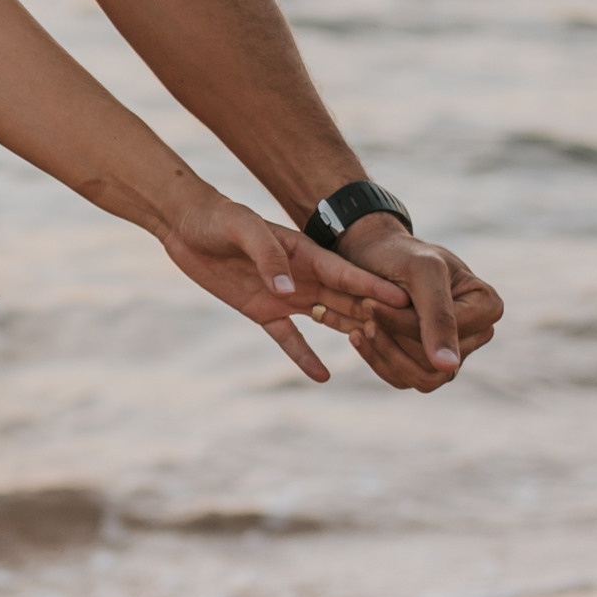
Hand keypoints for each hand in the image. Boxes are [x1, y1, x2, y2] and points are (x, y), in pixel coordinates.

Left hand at [154, 190, 413, 382]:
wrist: (187, 226)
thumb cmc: (220, 219)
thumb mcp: (242, 228)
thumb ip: (268, 257)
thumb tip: (289, 291)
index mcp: (305, 252)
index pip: (347, 273)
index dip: (375, 288)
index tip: (407, 301)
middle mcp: (304, 276)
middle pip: (347, 300)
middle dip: (376, 317)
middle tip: (409, 339)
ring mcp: (286, 295)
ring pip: (328, 319)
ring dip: (352, 336)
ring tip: (381, 358)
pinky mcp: (263, 311)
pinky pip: (289, 338)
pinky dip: (304, 356)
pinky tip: (323, 377)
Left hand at [331, 218, 501, 390]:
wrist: (376, 255)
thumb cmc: (401, 255)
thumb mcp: (422, 274)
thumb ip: (438, 317)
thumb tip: (448, 367)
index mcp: (487, 306)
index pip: (447, 333)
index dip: (405, 323)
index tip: (370, 304)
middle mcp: (478, 333)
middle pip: (437, 360)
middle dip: (394, 338)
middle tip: (362, 310)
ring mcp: (454, 352)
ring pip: (422, 377)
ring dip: (384, 352)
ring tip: (358, 326)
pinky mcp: (428, 364)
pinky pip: (404, 378)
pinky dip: (377, 359)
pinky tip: (357, 335)